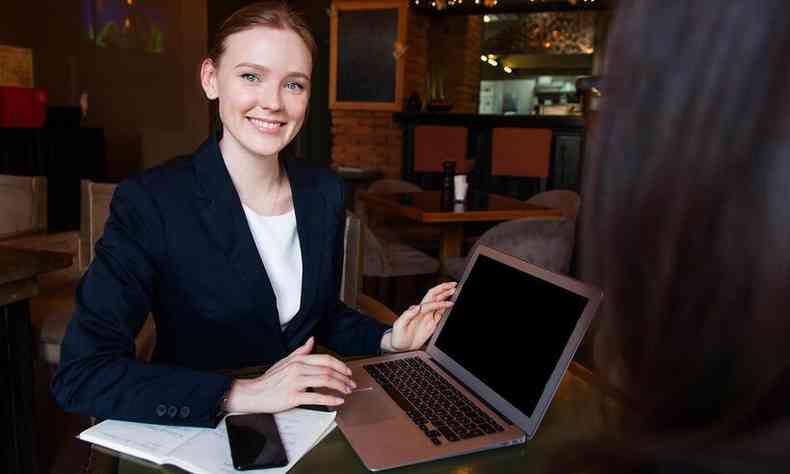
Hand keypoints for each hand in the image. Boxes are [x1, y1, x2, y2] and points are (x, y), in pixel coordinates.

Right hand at [224, 337, 355, 412]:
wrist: (253, 393)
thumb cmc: (269, 379)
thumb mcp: (285, 361)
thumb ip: (300, 351)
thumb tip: (312, 340)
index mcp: (298, 359)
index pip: (325, 359)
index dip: (339, 365)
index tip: (348, 372)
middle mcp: (298, 368)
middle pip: (327, 370)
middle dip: (343, 377)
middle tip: (351, 384)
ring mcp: (295, 382)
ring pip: (324, 381)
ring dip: (339, 386)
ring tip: (347, 391)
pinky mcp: (292, 396)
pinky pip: (316, 397)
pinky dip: (330, 399)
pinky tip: (338, 401)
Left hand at [382, 282, 456, 351]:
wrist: (399, 346)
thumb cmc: (398, 336)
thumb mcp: (399, 325)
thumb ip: (407, 315)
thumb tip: (416, 307)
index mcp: (416, 311)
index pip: (431, 303)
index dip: (440, 303)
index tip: (449, 303)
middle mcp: (423, 312)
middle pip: (435, 297)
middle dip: (444, 289)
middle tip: (453, 285)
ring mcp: (428, 317)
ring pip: (439, 303)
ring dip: (446, 296)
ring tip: (454, 291)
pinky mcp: (431, 324)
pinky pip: (440, 314)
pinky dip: (446, 309)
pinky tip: (450, 305)